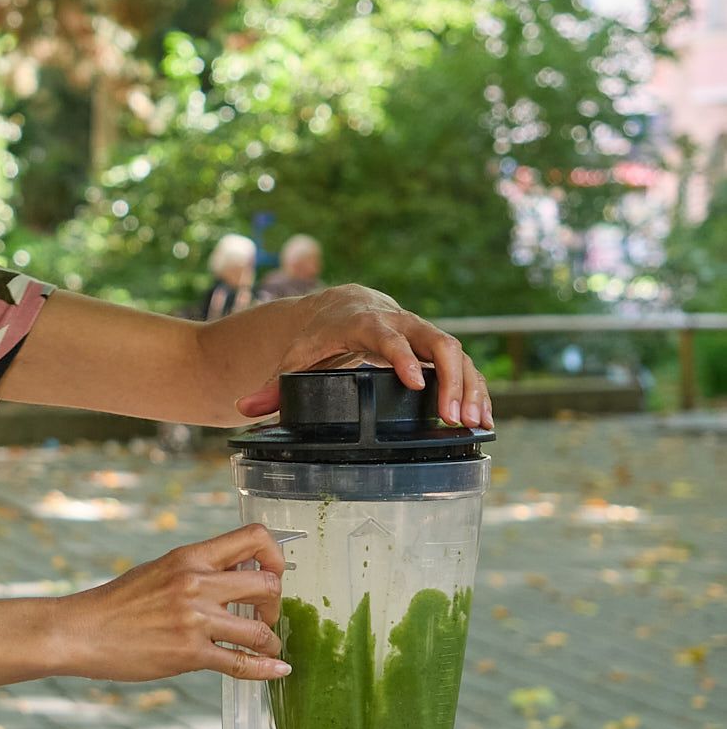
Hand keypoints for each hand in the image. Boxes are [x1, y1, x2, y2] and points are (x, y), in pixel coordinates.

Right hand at [55, 525, 288, 682]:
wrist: (81, 632)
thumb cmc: (116, 604)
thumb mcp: (159, 570)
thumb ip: (196, 569)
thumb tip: (233, 573)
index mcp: (190, 557)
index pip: (254, 537)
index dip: (275, 556)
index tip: (272, 574)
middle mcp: (196, 583)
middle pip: (267, 584)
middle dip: (275, 603)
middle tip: (266, 616)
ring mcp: (195, 619)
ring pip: (259, 630)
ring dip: (271, 642)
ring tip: (267, 649)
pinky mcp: (189, 653)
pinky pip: (240, 663)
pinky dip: (265, 670)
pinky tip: (276, 672)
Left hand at [237, 285, 492, 428]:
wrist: (341, 306)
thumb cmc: (317, 336)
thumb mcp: (295, 358)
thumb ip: (273, 385)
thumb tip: (245, 408)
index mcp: (362, 322)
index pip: (385, 334)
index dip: (400, 355)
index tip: (414, 382)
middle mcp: (397, 321)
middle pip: (433, 339)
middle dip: (448, 377)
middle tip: (453, 416)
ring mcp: (418, 332)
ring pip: (454, 351)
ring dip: (468, 386)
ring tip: (472, 423)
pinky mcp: (431, 346)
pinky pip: (461, 363)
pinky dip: (475, 388)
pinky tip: (483, 419)